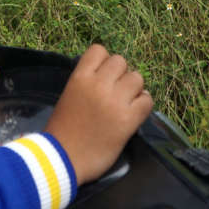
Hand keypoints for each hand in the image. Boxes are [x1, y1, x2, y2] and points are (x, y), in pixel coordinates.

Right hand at [44, 44, 151, 184]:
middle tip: (116, 91)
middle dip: (120, 74)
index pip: (99, 50)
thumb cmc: (61, 130)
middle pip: (120, 61)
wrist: (63, 158)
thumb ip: (85, 83)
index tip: (103, 75)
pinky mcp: (128, 120)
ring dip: (134, 89)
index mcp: (79, 77)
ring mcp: (115, 101)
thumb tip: (104, 78)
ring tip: (127, 102)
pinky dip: (143, 104)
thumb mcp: (68, 96)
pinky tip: (135, 113)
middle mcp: (98, 84)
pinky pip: (146, 100)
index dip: (104, 61)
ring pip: (137, 78)